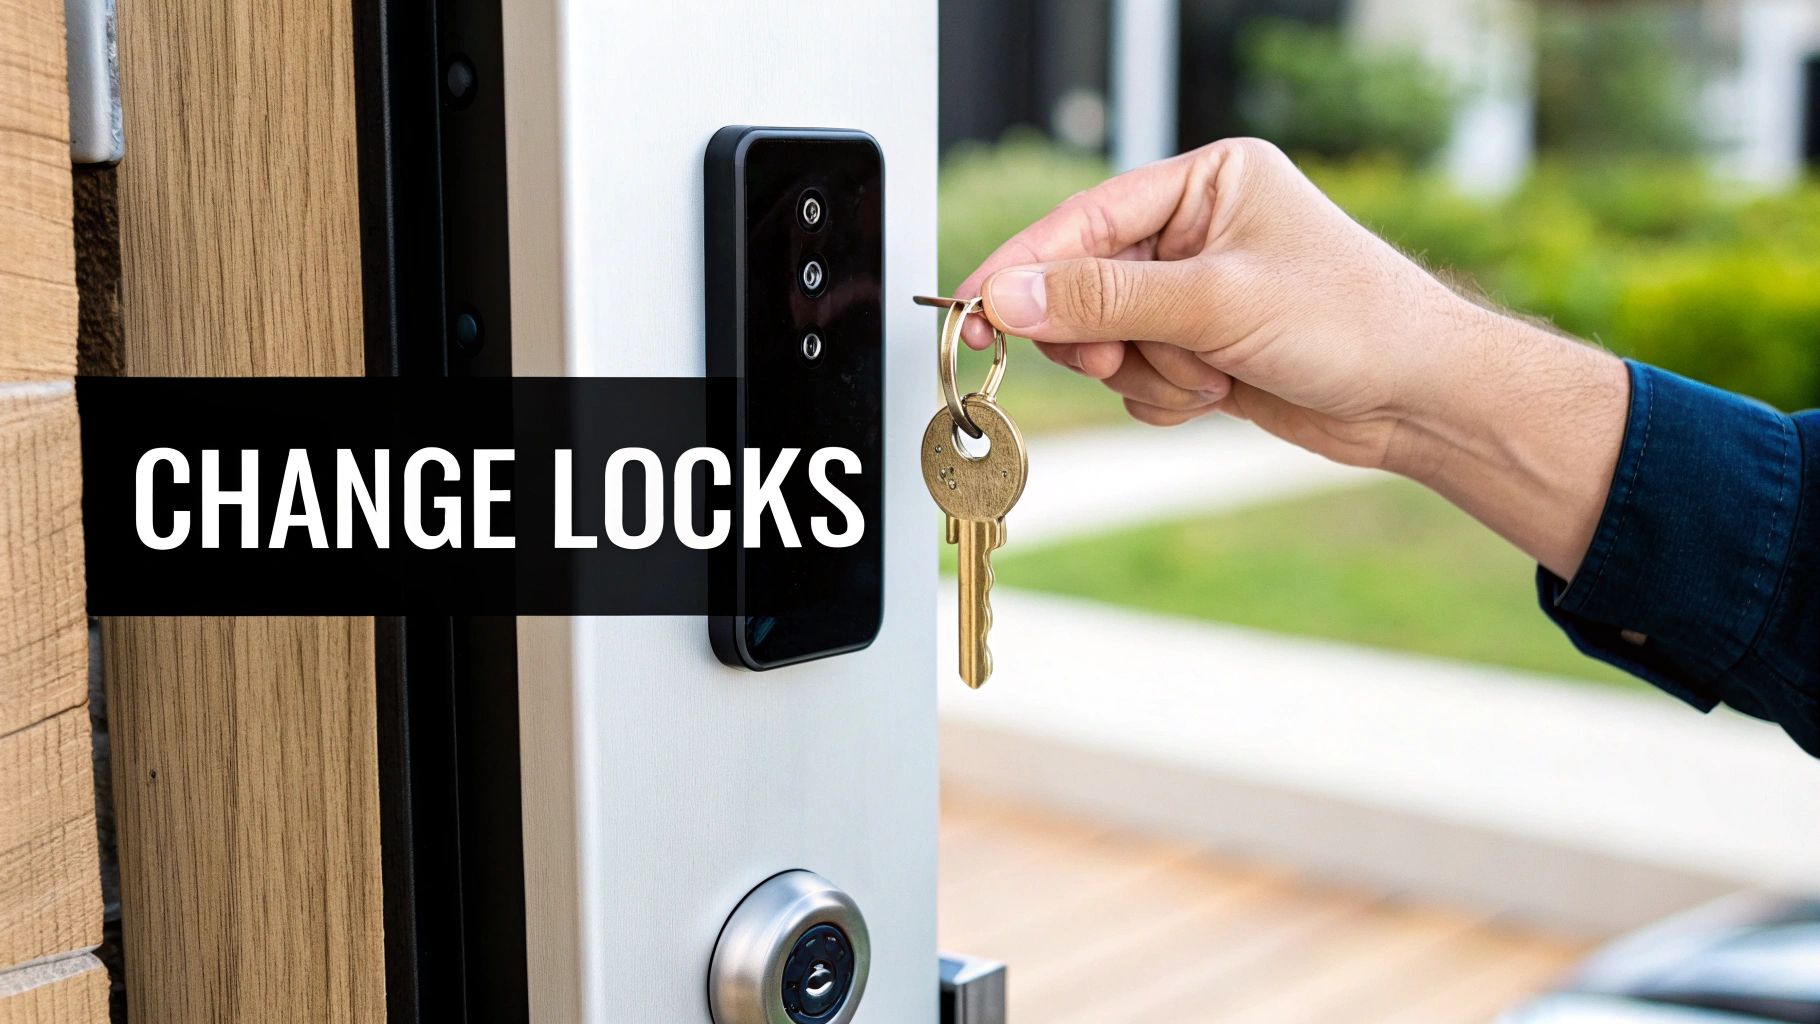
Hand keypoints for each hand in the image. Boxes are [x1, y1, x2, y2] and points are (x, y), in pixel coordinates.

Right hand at [955, 138, 1629, 578]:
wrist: (1419, 401)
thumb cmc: (1353, 324)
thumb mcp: (1217, 303)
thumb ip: (1105, 299)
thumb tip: (1011, 296)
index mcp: (1206, 182)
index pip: (1086, 219)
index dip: (1025, 266)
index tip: (972, 308)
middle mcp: (1196, 231)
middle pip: (1084, 285)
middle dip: (1106, 335)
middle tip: (1125, 358)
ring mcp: (1196, 294)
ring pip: (1107, 342)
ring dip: (1148, 374)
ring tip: (1210, 377)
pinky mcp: (1200, 349)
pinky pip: (1134, 380)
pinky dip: (1163, 398)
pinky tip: (1217, 396)